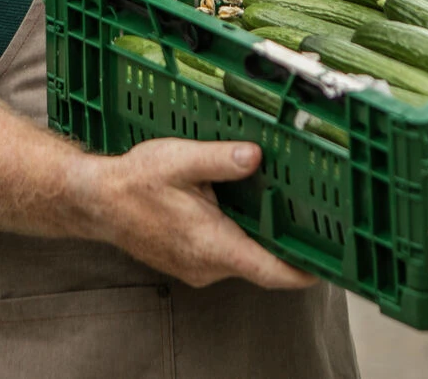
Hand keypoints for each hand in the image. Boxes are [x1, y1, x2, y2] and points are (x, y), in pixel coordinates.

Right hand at [77, 137, 317, 290]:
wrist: (97, 200)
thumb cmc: (134, 183)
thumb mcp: (181, 160)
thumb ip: (222, 159)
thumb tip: (257, 155)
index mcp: (212, 244)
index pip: (271, 271)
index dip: (304, 270)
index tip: (331, 263)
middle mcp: (208, 264)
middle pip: (262, 264)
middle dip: (287, 244)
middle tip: (312, 217)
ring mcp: (198, 267)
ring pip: (243, 257)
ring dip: (259, 237)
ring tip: (276, 206)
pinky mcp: (190, 261)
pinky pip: (225, 254)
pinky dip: (238, 236)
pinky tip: (238, 208)